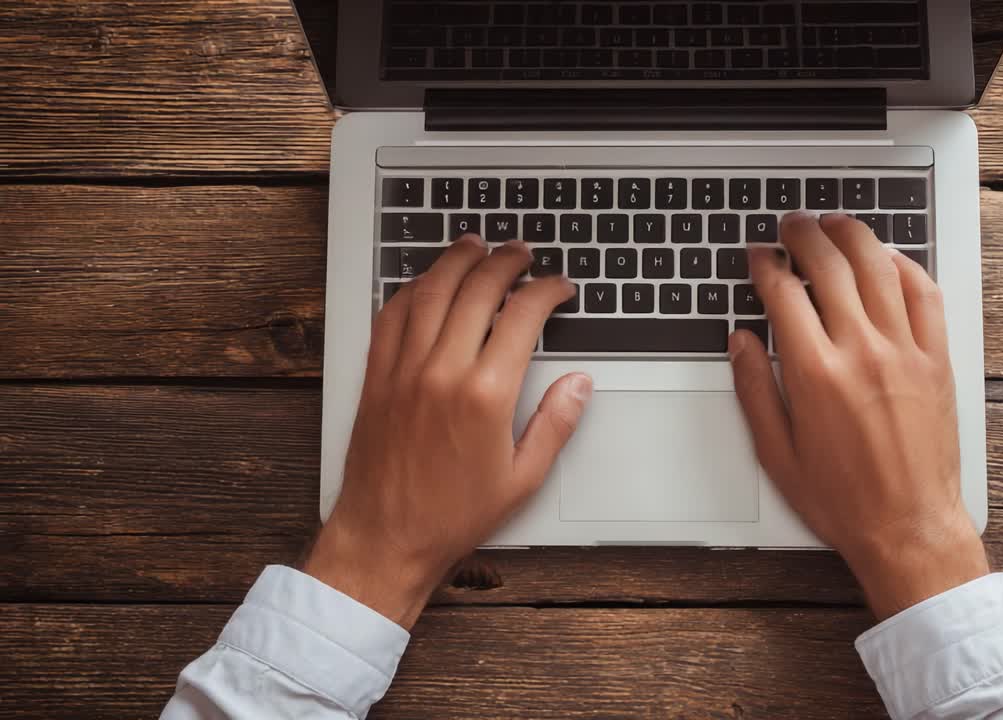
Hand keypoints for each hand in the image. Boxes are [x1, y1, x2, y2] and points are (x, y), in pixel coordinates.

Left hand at [304, 235, 591, 628]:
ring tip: (475, 245)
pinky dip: (413, 288)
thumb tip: (580, 384)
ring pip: (431, 291)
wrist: (386, 537)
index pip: (523, 316)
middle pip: (478, 289)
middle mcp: (442, 372)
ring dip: (456, 260)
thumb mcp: (523, 478)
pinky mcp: (377, 376)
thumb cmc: (452, 515)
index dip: (547, 291)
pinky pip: (392, 314)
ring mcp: (404, 369)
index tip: (559, 287)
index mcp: (486, 395)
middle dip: (506, 262)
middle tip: (522, 253)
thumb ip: (555, 424)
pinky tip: (427, 281)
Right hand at [729, 213, 987, 619]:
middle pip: (830, 266)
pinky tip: (886, 258)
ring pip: (878, 267)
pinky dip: (904, 266)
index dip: (766, 265)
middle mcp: (862, 352)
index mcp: (815, 373)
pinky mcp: (936, 359)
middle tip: (790, 225)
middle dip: (804, 236)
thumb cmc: (842, 499)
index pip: (784, 294)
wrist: (908, 526)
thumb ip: (755, 389)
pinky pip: (924, 294)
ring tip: (833, 224)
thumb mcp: (776, 452)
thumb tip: (741, 341)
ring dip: (852, 236)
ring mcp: (904, 351)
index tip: (758, 256)